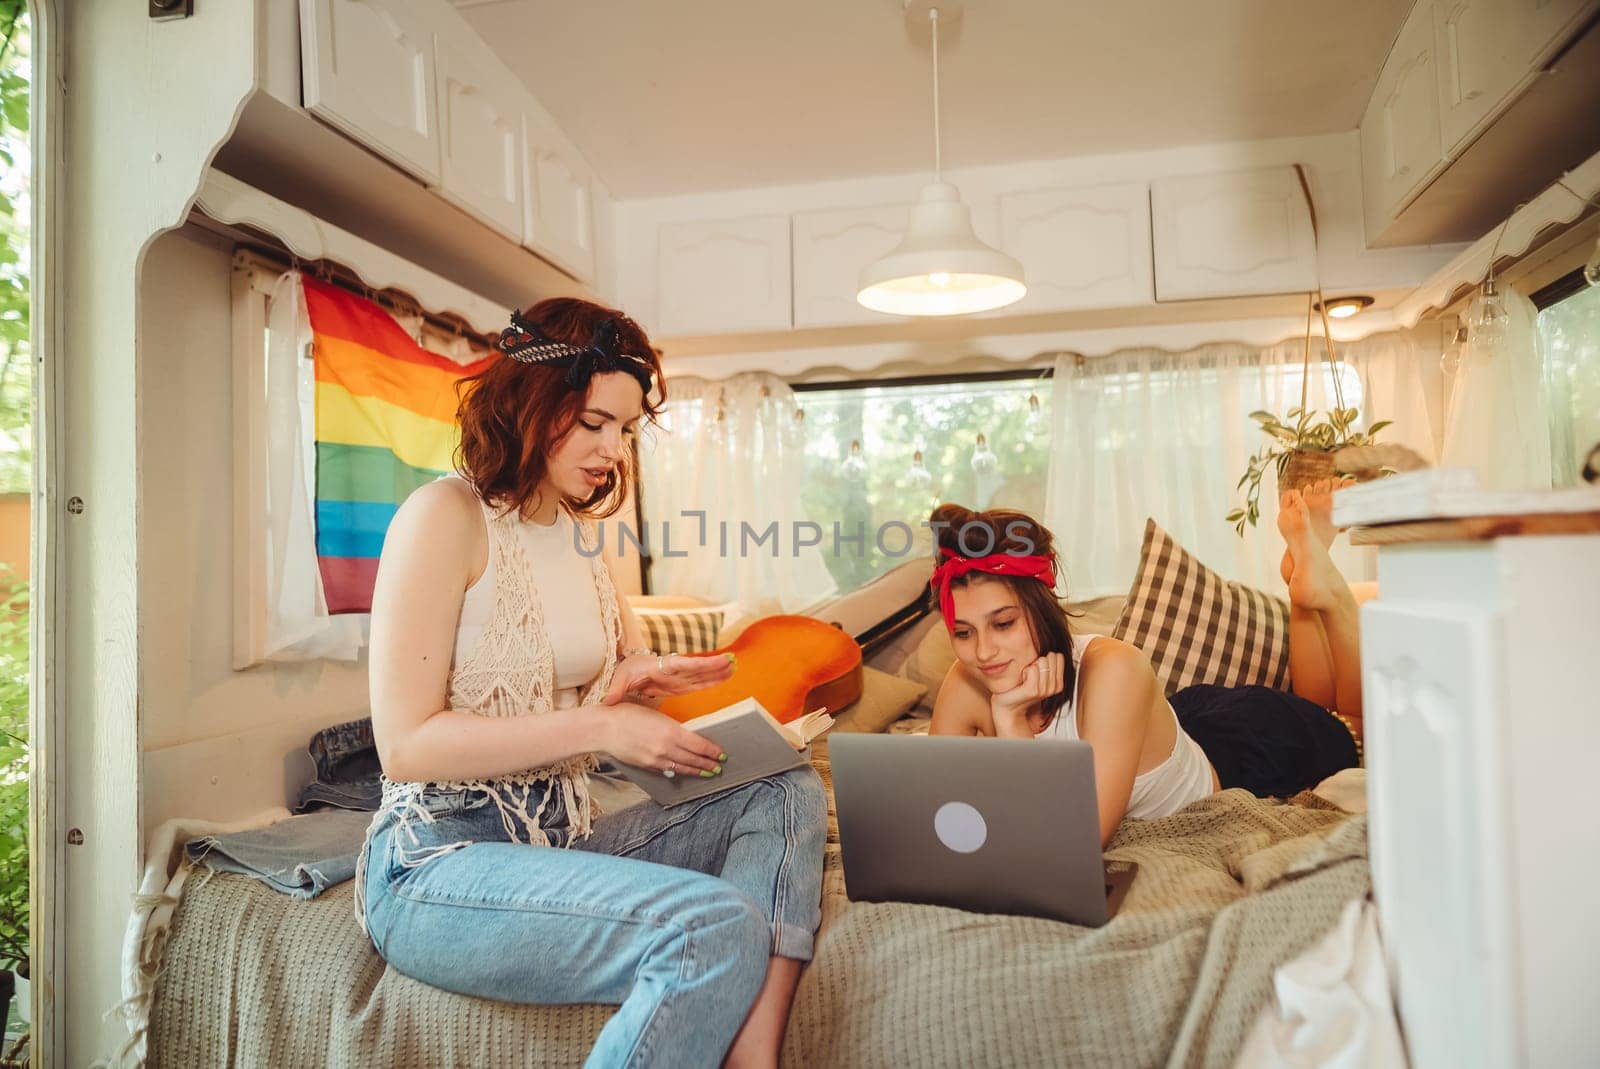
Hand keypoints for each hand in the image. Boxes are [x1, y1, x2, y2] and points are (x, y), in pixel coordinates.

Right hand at [600, 703, 724, 776]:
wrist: (604, 728)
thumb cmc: (627, 714)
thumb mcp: (655, 715)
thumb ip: (673, 728)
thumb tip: (687, 736)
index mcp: (671, 731)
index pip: (699, 745)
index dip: (712, 752)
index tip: (721, 754)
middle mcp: (666, 748)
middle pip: (694, 759)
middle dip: (708, 764)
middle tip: (719, 767)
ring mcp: (656, 759)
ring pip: (682, 768)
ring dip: (697, 771)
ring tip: (708, 773)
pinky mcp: (647, 766)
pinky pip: (667, 771)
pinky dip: (678, 772)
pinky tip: (683, 772)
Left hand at [601, 651, 735, 704]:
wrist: (625, 670)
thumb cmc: (623, 672)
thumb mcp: (617, 680)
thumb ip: (615, 689)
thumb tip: (607, 700)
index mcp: (661, 667)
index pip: (683, 665)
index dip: (700, 663)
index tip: (715, 660)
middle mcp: (672, 670)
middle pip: (696, 668)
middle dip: (713, 665)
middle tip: (732, 661)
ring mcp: (678, 677)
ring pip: (701, 674)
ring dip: (716, 671)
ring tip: (734, 667)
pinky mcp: (679, 684)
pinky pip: (699, 681)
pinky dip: (712, 679)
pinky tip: (725, 676)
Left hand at [990, 652, 1066, 734]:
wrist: (1007, 707)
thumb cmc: (1020, 688)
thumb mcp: (1038, 675)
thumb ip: (1047, 663)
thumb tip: (1051, 643)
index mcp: (1058, 683)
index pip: (1058, 656)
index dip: (1045, 658)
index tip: (1037, 670)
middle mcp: (1054, 687)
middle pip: (1050, 657)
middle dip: (1038, 661)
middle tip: (1030, 675)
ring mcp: (1045, 689)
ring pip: (1041, 661)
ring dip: (1030, 666)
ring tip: (1025, 678)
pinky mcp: (1033, 690)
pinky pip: (1032, 669)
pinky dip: (1025, 671)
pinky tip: (1022, 680)